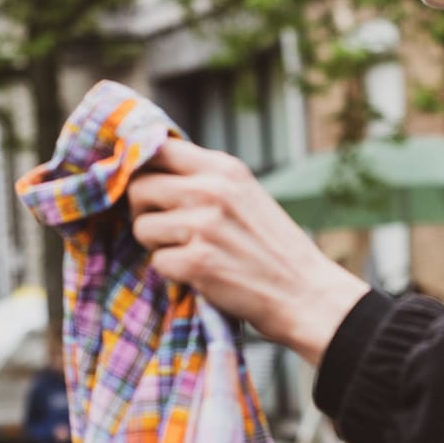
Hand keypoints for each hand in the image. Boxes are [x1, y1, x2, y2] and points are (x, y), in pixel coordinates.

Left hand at [127, 140, 368, 363]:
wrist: (304, 293)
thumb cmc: (272, 248)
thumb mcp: (245, 195)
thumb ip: (204, 179)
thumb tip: (146, 169)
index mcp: (223, 168)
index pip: (158, 149)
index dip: (141, 169)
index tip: (146, 189)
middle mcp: (211, 190)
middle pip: (139, 187)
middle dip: (144, 211)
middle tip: (167, 230)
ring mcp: (203, 226)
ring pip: (141, 227)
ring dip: (158, 246)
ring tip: (190, 253)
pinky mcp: (197, 263)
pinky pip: (156, 263)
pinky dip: (173, 274)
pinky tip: (201, 275)